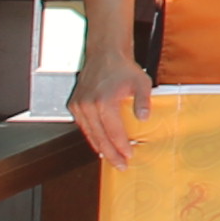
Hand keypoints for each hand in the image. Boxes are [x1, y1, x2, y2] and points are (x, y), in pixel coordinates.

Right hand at [72, 47, 154, 167]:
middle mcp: (87, 105)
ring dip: (100, 148)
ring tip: (112, 159)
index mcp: (103, 101)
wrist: (104, 55)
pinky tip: (101, 144)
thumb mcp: (141, 82)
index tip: (129, 155)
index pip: (113, 131)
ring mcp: (78, 106)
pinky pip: (84, 127)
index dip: (121, 146)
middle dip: (111, 154)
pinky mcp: (74, 105)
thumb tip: (145, 119)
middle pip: (99, 137)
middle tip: (121, 165)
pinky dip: (93, 137)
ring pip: (89, 134)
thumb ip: (143, 101)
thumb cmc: (123, 68)